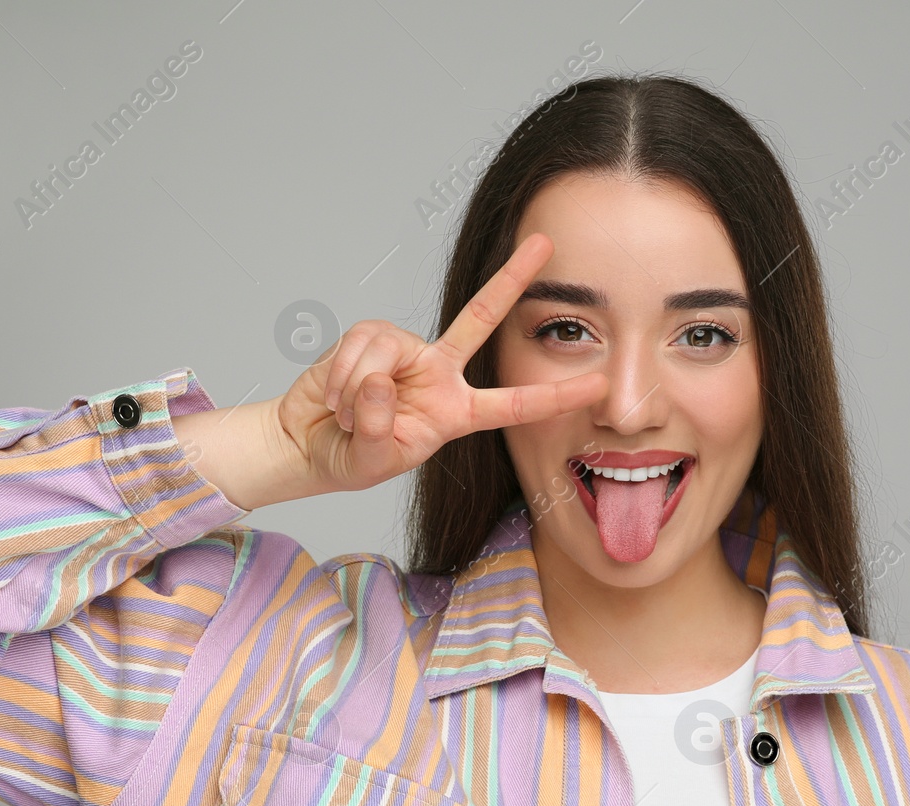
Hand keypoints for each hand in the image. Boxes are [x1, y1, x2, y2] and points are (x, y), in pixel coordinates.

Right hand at [272, 232, 608, 494]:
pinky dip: (342, 374)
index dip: (556, 396)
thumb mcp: (372, 459)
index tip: (601, 384)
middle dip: (511, 278)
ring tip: (345, 413)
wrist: (309, 443)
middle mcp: (440, 373)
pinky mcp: (371, 336)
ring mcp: (407, 351)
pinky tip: (334, 395)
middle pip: (481, 318)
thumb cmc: (350, 458)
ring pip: (390, 349)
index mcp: (458, 412)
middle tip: (544, 242)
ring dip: (358, 386)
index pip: (516, 404)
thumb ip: (379, 427)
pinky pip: (360, 344)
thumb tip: (379, 379)